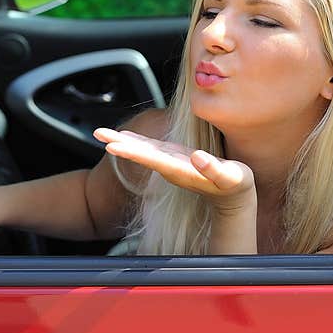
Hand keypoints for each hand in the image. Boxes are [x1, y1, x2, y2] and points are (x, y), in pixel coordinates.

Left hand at [93, 127, 255, 213]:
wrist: (234, 199)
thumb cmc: (235, 186)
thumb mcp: (230, 177)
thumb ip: (214, 169)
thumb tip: (197, 157)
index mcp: (179, 169)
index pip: (150, 159)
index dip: (131, 152)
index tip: (112, 146)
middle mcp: (170, 166)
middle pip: (139, 154)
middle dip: (118, 143)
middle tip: (96, 133)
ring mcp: (170, 162)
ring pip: (142, 150)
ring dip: (122, 141)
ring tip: (102, 133)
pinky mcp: (175, 158)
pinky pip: (151, 148)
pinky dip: (137, 141)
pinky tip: (126, 136)